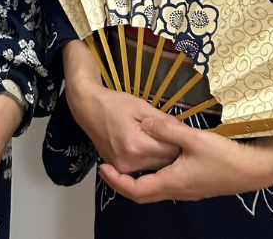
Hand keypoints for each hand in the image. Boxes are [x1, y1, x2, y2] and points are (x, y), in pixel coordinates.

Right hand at [62, 40, 179, 173]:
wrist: (88, 108)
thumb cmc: (114, 103)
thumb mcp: (141, 106)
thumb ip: (164, 122)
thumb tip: (185, 131)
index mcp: (136, 144)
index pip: (171, 150)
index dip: (181, 141)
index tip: (185, 133)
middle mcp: (129, 162)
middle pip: (165, 163)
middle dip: (174, 151)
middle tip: (177, 137)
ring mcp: (123, 168)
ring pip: (156, 168)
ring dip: (164, 158)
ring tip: (164, 141)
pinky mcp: (120, 169)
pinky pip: (145, 169)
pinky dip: (152, 161)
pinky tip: (152, 148)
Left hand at [99, 110, 272, 202]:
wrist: (254, 170)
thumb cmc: (224, 156)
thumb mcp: (193, 139)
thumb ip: (167, 130)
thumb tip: (144, 125)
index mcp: (172, 182)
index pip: (136, 190)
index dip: (117, 181)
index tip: (102, 168)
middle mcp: (177, 190)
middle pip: (143, 192)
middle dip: (124, 181)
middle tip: (109, 166)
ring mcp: (188, 190)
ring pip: (156, 188)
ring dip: (139, 178)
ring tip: (127, 161)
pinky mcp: (197, 184)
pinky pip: (168, 183)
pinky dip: (155, 174)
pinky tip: (156, 159)